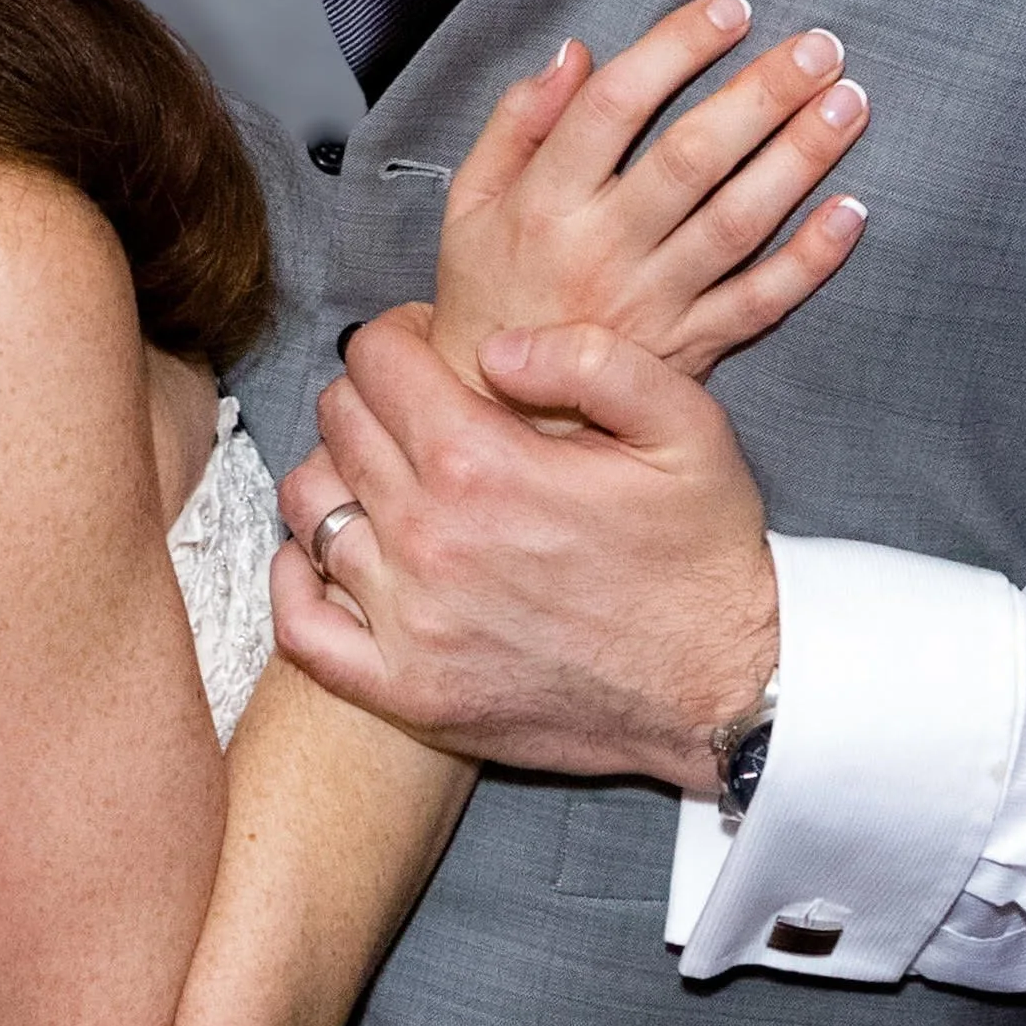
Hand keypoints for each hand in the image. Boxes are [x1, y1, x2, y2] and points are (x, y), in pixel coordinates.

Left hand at [275, 310, 776, 788]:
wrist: (726, 689)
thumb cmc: (703, 552)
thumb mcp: (684, 422)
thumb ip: (588, 355)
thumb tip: (492, 346)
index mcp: (484, 463)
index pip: (375, 358)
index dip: (401, 333)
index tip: (433, 346)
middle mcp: (429, 539)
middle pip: (338, 421)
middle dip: (373, 394)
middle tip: (420, 406)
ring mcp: (410, 624)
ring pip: (308, 507)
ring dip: (338, 474)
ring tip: (388, 473)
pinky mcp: (407, 692)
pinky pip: (302, 625)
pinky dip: (299, 578)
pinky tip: (336, 553)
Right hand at [433, 0, 865, 386]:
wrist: (496, 417)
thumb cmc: (487, 290)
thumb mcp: (470, 199)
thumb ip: (517, 122)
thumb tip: (574, 52)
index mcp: (545, 202)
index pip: (614, 106)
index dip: (675, 48)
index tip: (730, 7)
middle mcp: (602, 248)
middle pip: (691, 158)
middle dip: (762, 94)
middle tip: (819, 46)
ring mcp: (652, 303)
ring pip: (736, 222)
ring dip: (799, 160)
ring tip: (847, 104)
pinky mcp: (689, 349)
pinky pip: (760, 302)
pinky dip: (812, 260)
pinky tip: (852, 212)